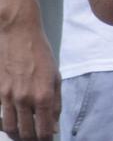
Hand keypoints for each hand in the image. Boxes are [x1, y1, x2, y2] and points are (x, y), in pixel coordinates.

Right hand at [0, 17, 60, 140]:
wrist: (18, 33)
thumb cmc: (40, 52)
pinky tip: (11, 119)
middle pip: (26, 134)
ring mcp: (8, 96)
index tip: (48, 137)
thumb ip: (56, 102)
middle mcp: (25, 99)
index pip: (44, 131)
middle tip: (35, 135)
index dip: (47, 138)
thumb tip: (54, 126)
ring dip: (17, 134)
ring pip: (10, 129)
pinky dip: (4, 122)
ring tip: (23, 132)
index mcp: (43, 95)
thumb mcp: (55, 75)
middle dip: (32, 138)